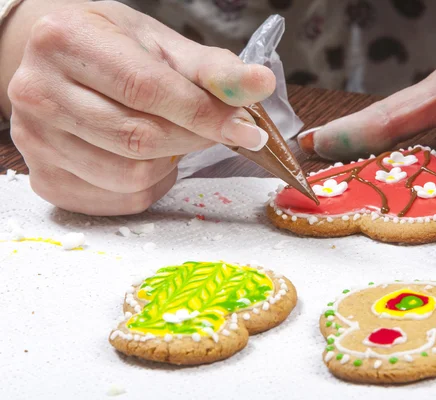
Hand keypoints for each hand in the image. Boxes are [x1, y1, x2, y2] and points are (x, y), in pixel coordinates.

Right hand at [6, 1, 274, 214]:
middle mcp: (38, 93)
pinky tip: (146, 157)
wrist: (61, 65)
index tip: (248, 130)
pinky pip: (120, 199)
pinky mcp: (46, 179)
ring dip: (170, 163)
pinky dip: (151, 184)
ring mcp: (36, 142)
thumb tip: (261, 84)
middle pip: (139, 138)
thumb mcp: (162, 45)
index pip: (146, 89)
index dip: (204, 114)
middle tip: (216, 129)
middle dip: (194, 138)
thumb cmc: (114, 50)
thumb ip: (212, 70)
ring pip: (131, 176)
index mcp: (66, 42)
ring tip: (170, 135)